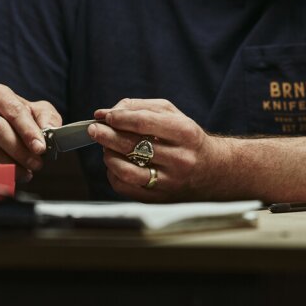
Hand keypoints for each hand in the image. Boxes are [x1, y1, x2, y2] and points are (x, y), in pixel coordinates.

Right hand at [0, 83, 62, 180]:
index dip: (28, 131)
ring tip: (26, 172)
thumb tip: (49, 130)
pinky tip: (9, 174)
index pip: (13, 111)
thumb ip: (47, 118)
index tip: (40, 148)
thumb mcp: (35, 113)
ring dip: (9, 164)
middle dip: (19, 150)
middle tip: (36, 164)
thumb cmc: (14, 121)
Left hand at [89, 99, 219, 201]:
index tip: (106, 116)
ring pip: (127, 170)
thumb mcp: (172, 115)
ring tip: (105, 148)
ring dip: (109, 156)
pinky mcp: (158, 198)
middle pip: (133, 146)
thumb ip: (141, 108)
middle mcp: (179, 159)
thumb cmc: (186, 138)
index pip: (144, 123)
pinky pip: (126, 187)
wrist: (212, 171)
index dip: (120, 118)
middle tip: (94, 130)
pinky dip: (113, 174)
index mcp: (184, 133)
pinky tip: (114, 164)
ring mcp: (169, 181)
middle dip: (107, 136)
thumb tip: (106, 113)